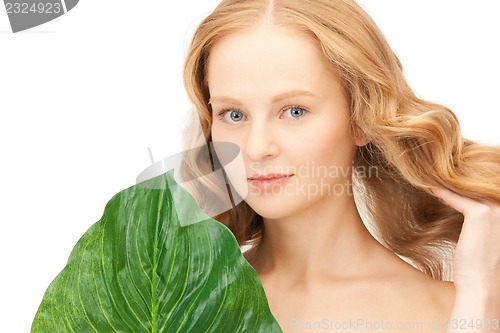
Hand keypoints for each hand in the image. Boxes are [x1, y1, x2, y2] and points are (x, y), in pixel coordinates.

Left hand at [431, 187, 499, 321]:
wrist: (482, 286)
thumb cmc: (481, 266)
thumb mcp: (484, 238)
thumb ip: (480, 222)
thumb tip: (465, 207)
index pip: (487, 193)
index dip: (469, 187)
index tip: (451, 181)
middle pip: (479, 188)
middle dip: (460, 182)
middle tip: (439, 175)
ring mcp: (497, 210)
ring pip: (469, 190)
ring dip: (451, 184)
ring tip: (434, 179)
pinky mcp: (480, 214)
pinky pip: (457, 198)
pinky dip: (442, 193)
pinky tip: (430, 189)